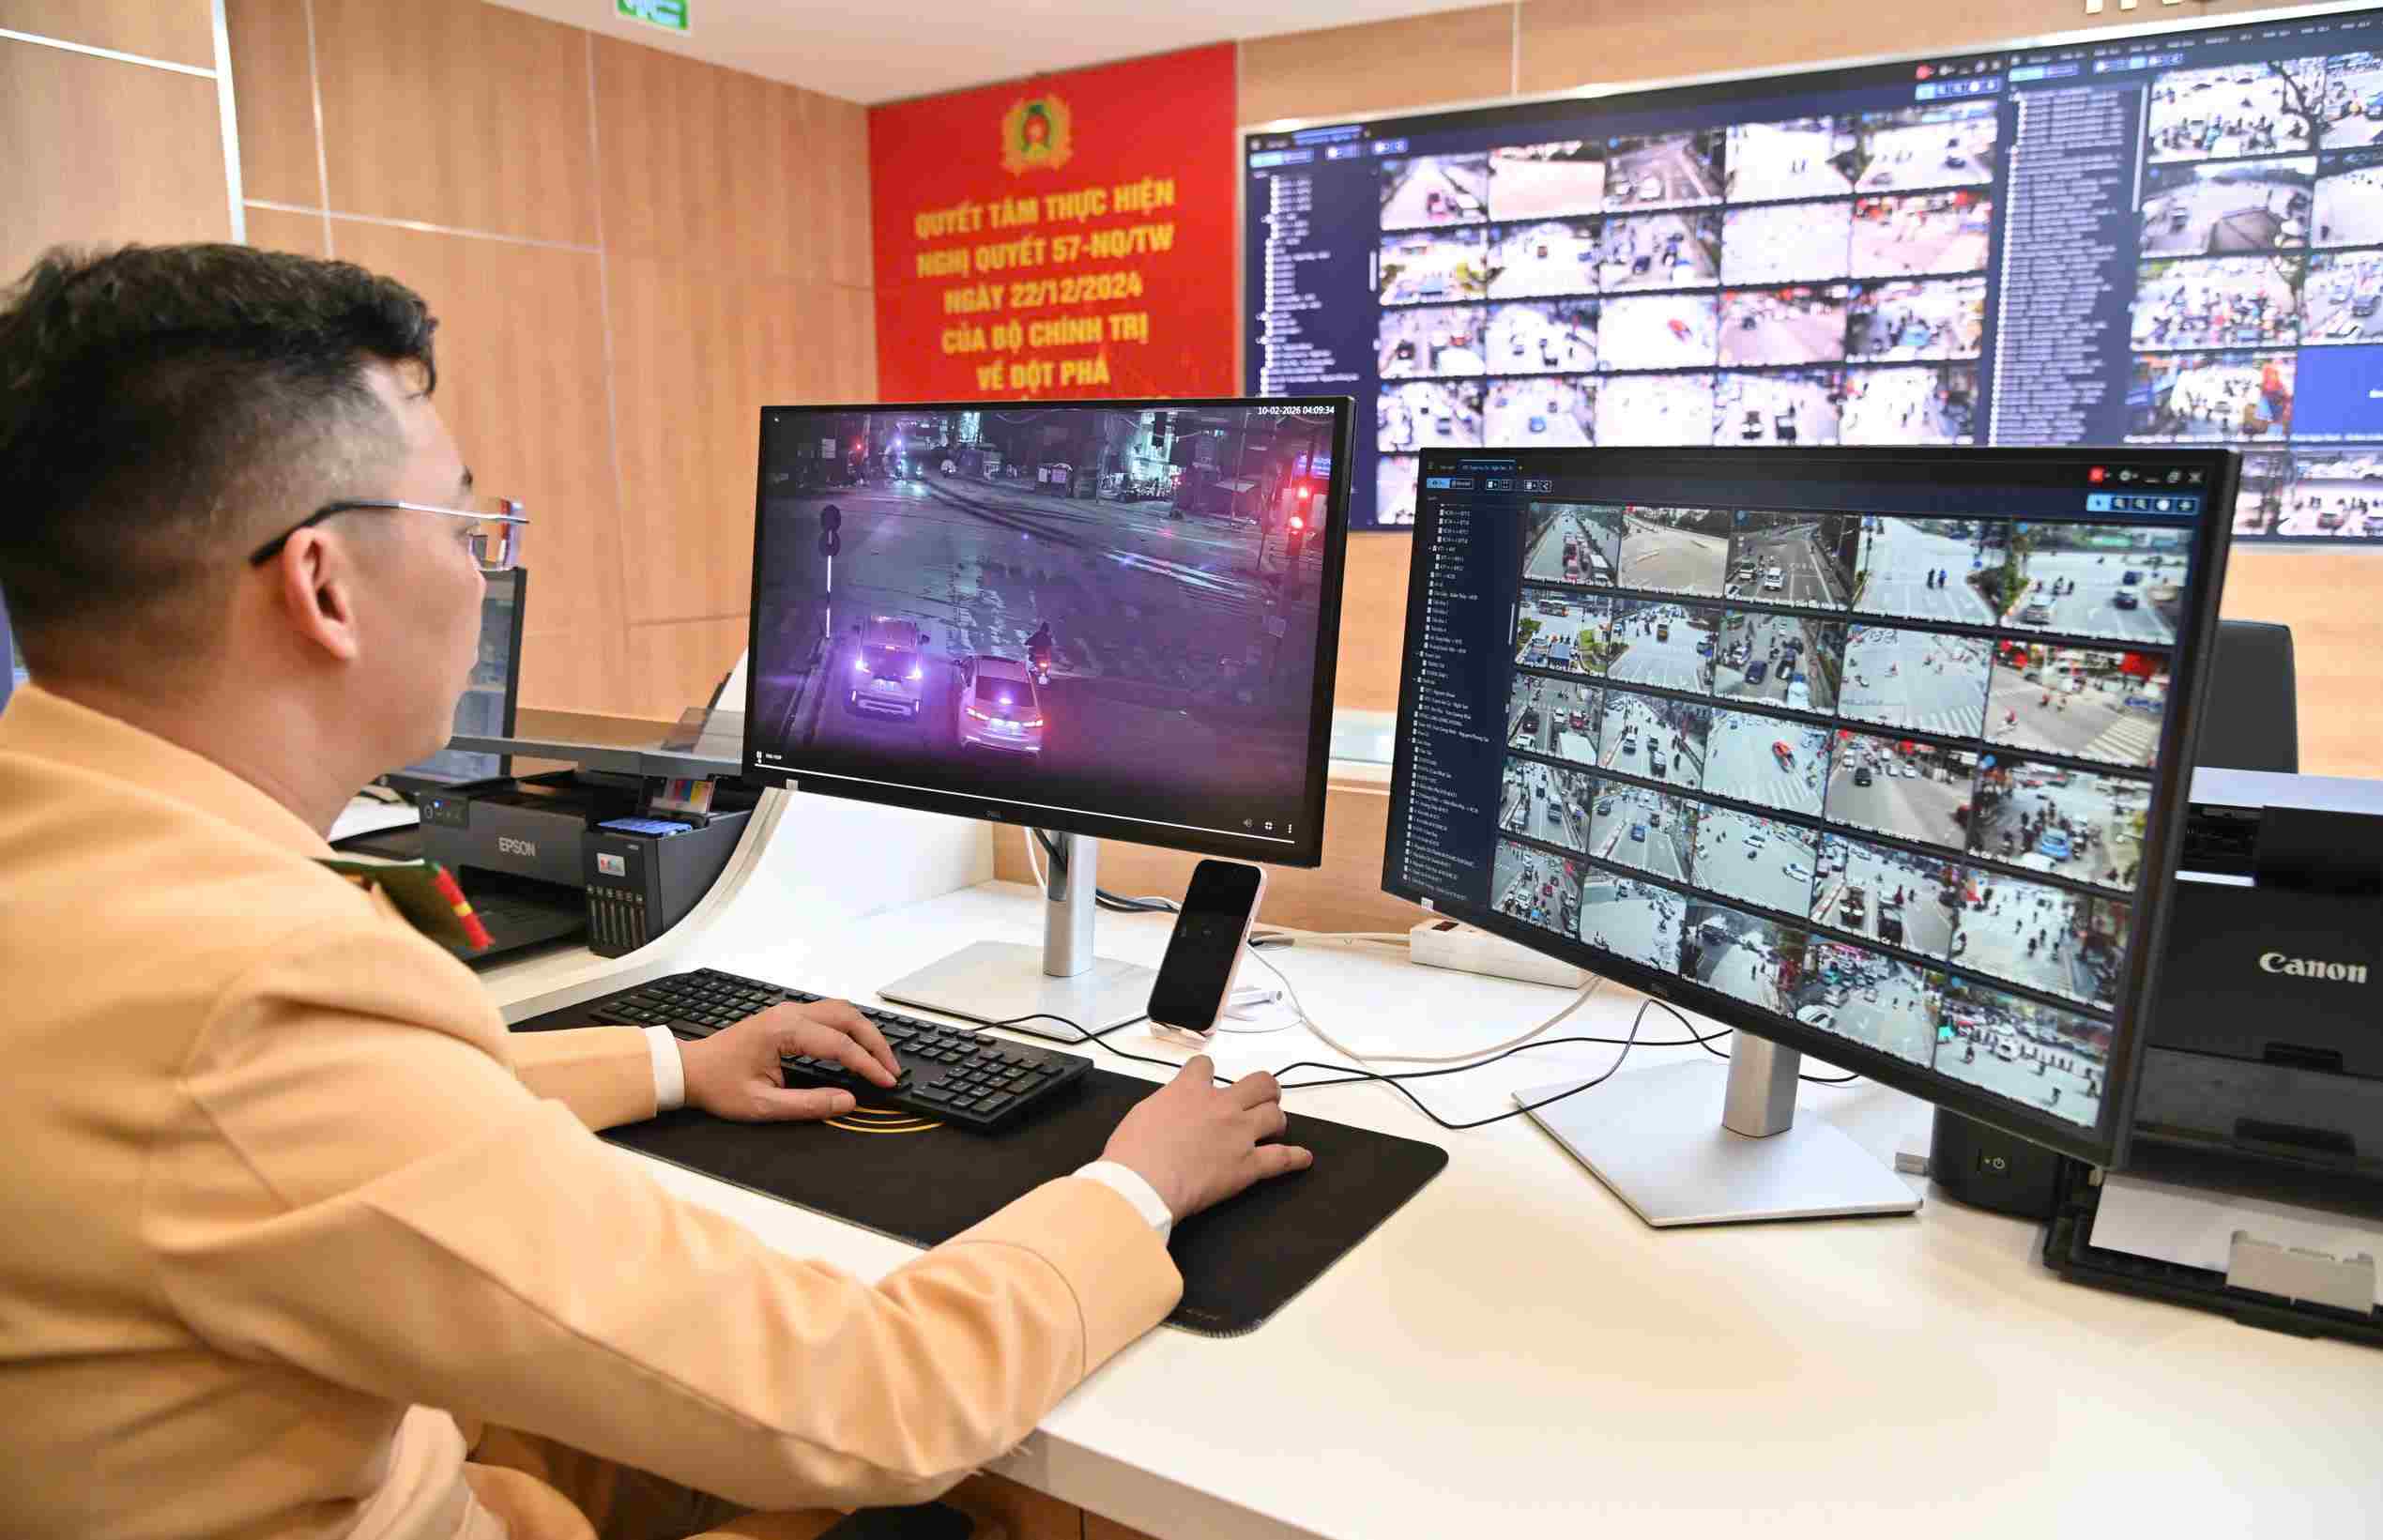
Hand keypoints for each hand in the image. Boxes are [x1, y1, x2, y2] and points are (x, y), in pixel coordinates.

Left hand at [678, 999, 900, 1121]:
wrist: (691, 1069)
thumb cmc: (720, 1086)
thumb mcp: (763, 1105)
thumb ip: (808, 1104)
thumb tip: (847, 1101)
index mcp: (785, 1031)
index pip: (840, 1045)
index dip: (868, 1064)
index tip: (886, 1082)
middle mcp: (790, 1014)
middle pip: (848, 1018)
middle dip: (875, 1042)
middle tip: (891, 1069)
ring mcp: (788, 1011)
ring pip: (841, 1011)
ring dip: (865, 1031)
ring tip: (879, 1058)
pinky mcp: (786, 1016)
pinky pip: (828, 1014)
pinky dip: (850, 1028)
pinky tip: (856, 1046)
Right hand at [1100, 1056, 1312, 1221]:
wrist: (1142, 1182)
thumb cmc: (1132, 1153)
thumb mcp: (1141, 1114)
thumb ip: (1163, 1106)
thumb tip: (1168, 1112)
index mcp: (1189, 1091)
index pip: (1205, 1067)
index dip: (1206, 1073)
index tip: (1207, 1079)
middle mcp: (1220, 1106)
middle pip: (1259, 1083)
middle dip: (1265, 1088)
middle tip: (1263, 1096)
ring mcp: (1238, 1134)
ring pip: (1275, 1115)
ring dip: (1276, 1120)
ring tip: (1273, 1127)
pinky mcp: (1248, 1165)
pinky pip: (1282, 1158)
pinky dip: (1296, 1158)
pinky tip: (1303, 1158)